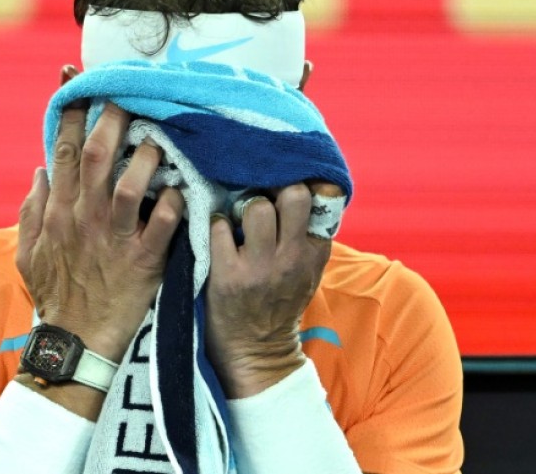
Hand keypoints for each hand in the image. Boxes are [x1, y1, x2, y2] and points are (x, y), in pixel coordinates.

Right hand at [15, 93, 184, 363]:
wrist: (77, 341)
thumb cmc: (57, 294)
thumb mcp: (29, 253)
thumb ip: (31, 210)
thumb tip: (38, 171)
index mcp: (58, 211)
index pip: (62, 150)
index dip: (69, 111)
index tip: (76, 80)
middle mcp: (84, 217)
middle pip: (97, 155)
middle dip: (113, 119)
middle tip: (130, 97)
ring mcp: (114, 238)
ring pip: (130, 182)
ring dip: (147, 156)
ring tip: (162, 139)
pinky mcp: (143, 260)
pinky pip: (161, 223)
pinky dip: (173, 201)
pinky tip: (181, 189)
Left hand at [205, 182, 343, 397]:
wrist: (257, 352)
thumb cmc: (279, 305)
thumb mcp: (307, 273)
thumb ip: (309, 238)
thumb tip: (306, 191)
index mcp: (313, 254)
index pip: (319, 200)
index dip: (301, 185)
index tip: (286, 184)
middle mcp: (291, 257)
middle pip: (294, 195)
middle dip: (275, 188)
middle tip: (262, 196)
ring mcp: (260, 266)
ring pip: (257, 206)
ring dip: (244, 205)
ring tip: (239, 217)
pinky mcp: (228, 275)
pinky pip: (220, 227)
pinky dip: (216, 225)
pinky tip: (218, 234)